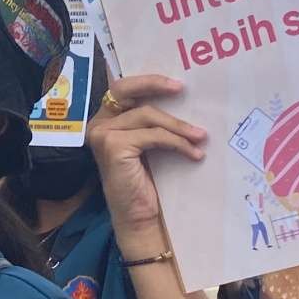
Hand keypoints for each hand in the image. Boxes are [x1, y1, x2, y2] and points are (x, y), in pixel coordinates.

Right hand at [86, 73, 205, 252]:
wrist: (139, 218)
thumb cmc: (145, 183)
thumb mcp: (148, 145)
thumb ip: (152, 122)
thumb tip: (181, 98)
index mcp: (104, 121)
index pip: (122, 89)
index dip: (148, 81)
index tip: (177, 84)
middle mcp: (98, 125)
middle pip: (127, 90)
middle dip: (155, 84)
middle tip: (182, 89)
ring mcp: (103, 135)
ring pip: (148, 115)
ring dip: (179, 126)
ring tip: (201, 137)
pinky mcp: (114, 146)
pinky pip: (154, 136)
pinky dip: (177, 142)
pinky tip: (194, 153)